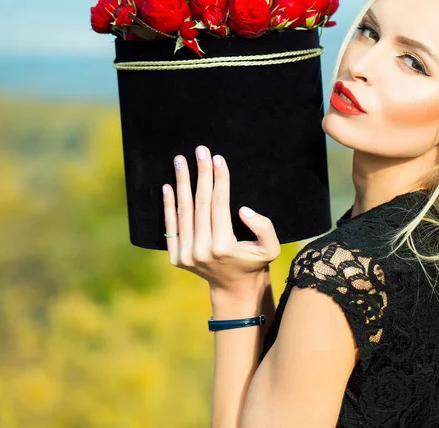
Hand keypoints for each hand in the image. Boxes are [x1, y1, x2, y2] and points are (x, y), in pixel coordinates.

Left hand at [162, 145, 280, 292]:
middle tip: (200, 150)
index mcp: (223, 246)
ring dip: (181, 183)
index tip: (218, 158)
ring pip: (183, 211)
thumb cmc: (254, 263)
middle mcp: (201, 250)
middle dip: (201, 173)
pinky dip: (168, 205)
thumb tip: (243, 210)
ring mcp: (185, 255)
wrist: (234, 288)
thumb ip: (263, 228)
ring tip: (180, 160)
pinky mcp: (176, 258)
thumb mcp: (270, 248)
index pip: (219, 204)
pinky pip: (171, 226)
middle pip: (200, 203)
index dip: (219, 179)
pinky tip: (168, 186)